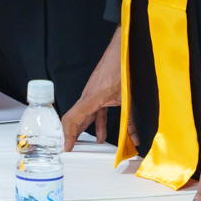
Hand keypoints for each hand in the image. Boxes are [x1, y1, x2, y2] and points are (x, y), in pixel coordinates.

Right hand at [62, 26, 131, 149]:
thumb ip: (130, 120)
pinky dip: (96, 124)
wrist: (120, 50)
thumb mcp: (127, 98)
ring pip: (83, 116)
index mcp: (91, 98)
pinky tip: (102, 135)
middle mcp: (88, 97)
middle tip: (70, 151)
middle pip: (74, 119)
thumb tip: (134, 139)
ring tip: (83, 146)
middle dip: (71, 136)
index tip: (66, 147)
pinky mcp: (98, 93)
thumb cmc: (120, 68)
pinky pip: (93, 112)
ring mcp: (92, 95)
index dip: (67, 134)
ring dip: (83, 131)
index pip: (73, 118)